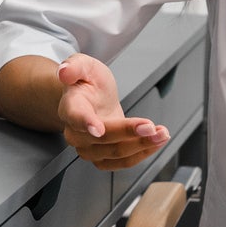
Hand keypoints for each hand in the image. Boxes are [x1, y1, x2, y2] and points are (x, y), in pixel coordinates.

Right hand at [56, 54, 167, 170]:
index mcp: (70, 107)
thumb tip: (64, 71)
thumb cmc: (88, 83)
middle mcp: (76, 132)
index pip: (76, 117)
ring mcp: (88, 148)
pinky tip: (156, 142)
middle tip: (151, 126)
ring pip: (116, 153)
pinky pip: (122, 162)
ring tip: (161, 134)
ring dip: (142, 146)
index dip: (87, 123)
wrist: (92, 99)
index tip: (98, 129)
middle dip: (129, 133)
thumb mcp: (84, 64)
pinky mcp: (102, 158)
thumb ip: (75, 66)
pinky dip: (142, 154)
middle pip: (103, 138)